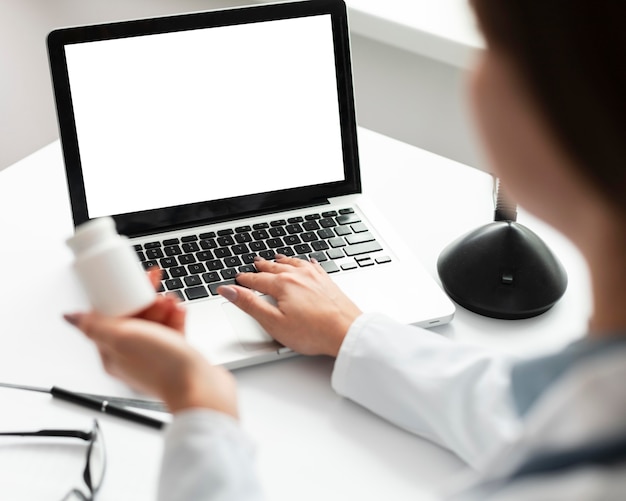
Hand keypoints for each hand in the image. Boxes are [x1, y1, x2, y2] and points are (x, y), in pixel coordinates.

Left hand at [64, 269, 237, 416]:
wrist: (199, 386)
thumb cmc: (162, 366)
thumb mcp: (122, 337)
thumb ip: (95, 325)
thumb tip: (70, 316)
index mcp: (112, 353)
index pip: (107, 317)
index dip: (119, 296)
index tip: (129, 281)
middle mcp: (131, 355)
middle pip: (132, 317)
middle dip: (146, 298)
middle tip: (154, 285)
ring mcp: (154, 355)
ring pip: (154, 321)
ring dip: (163, 306)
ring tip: (171, 301)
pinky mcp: (175, 354)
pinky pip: (172, 329)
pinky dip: (175, 317)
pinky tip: (180, 311)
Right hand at [217, 255, 361, 356]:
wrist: (346, 332)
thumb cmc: (313, 332)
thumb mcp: (273, 322)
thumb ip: (250, 304)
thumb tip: (229, 291)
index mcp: (282, 284)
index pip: (257, 279)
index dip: (244, 280)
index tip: (236, 279)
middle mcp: (298, 275)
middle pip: (275, 268)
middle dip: (262, 266)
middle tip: (254, 263)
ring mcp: (314, 277)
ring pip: (293, 263)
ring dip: (281, 260)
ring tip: (275, 258)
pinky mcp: (327, 282)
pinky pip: (312, 265)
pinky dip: (304, 262)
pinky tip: (306, 262)